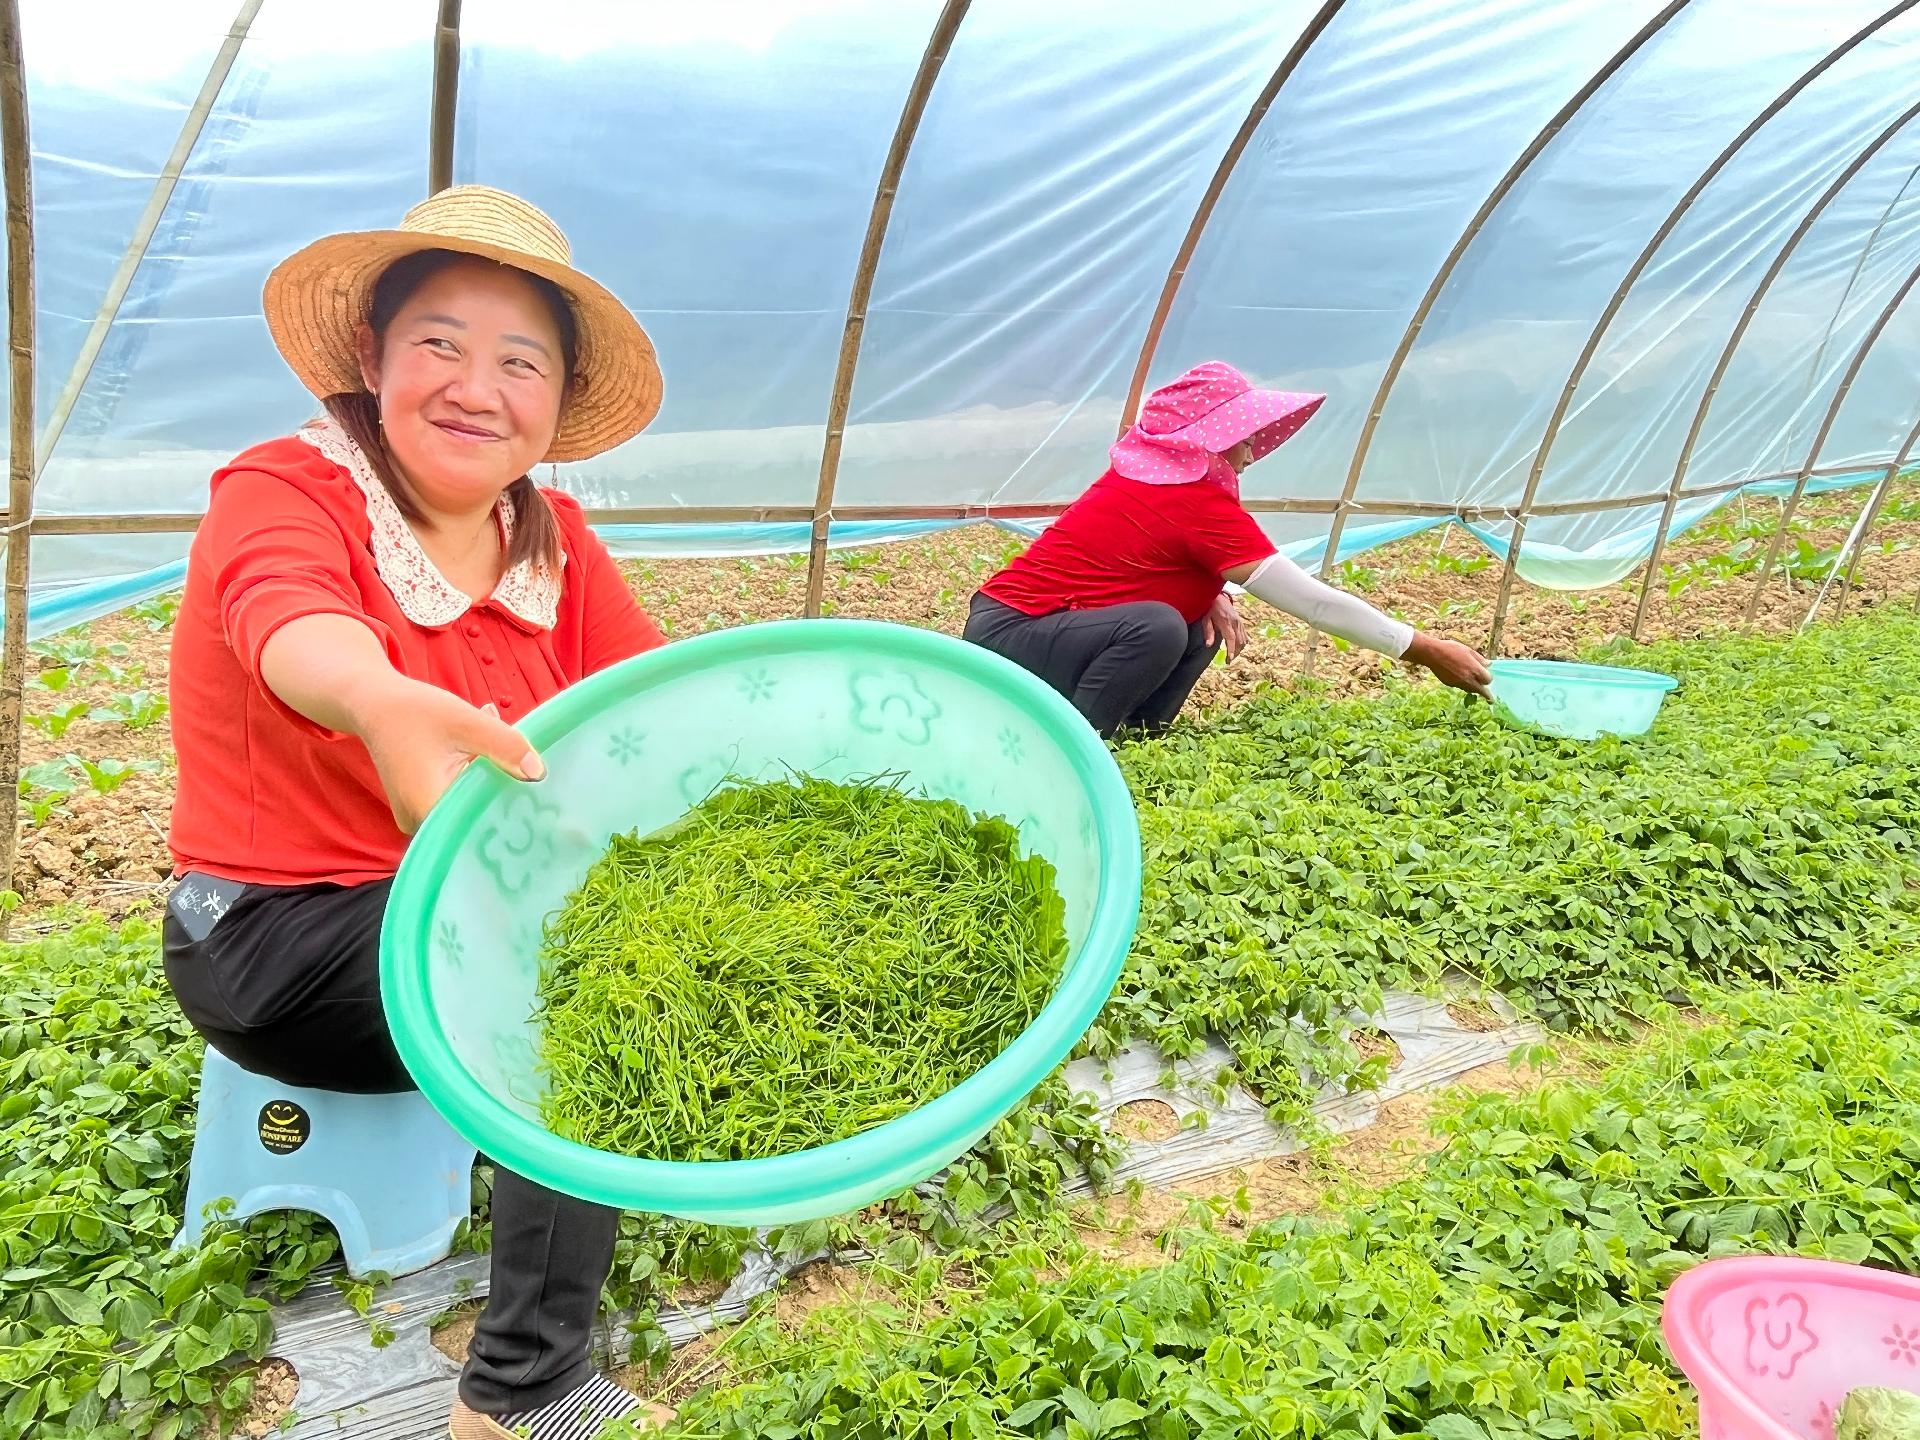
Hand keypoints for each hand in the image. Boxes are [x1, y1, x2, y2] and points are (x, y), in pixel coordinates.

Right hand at [352, 676, 544, 833]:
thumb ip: (505, 747)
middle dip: (504, 789)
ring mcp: (419, 817)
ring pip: (469, 807)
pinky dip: (473, 778)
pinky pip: (456, 800)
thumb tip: (538, 774)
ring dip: (489, 779)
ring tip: (496, 741)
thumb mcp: (468, 722)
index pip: (483, 824)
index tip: (539, 794)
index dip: (514, 809)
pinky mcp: (421, 807)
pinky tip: (478, 750)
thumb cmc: (415, 711)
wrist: (374, 705)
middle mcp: (420, 822)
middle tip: (525, 762)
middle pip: (478, 817)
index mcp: (429, 807)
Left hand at [1203, 593, 1247, 662]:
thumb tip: (1208, 645)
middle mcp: (1235, 622)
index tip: (1229, 659)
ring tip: (1233, 655)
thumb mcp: (1206, 620)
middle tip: (1229, 660)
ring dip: (1239, 649)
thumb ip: (1208, 632)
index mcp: (1226, 622)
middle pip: (1239, 641)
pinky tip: (1242, 647)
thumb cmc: (1210, 608)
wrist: (1218, 597)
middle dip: (1235, 652)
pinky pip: (1245, 634)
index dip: (1231, 650)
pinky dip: (1244, 642)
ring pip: (1243, 639)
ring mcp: (1239, 622)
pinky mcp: (1240, 621)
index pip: (1231, 639)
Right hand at [1403, 632, 1492, 698]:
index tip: (1487, 677)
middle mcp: (1468, 679)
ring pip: (1470, 690)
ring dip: (1474, 688)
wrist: (1432, 654)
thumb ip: (1479, 659)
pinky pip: (1460, 686)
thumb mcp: (1468, 650)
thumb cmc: (1451, 649)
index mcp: (1475, 669)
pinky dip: (1462, 684)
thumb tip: (1488, 664)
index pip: (1488, 680)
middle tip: (1490, 699)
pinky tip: (1458, 676)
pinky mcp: (1450, 685)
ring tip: (1473, 685)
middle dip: (1485, 693)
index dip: (1488, 678)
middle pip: (1481, 690)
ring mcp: (1459, 683)